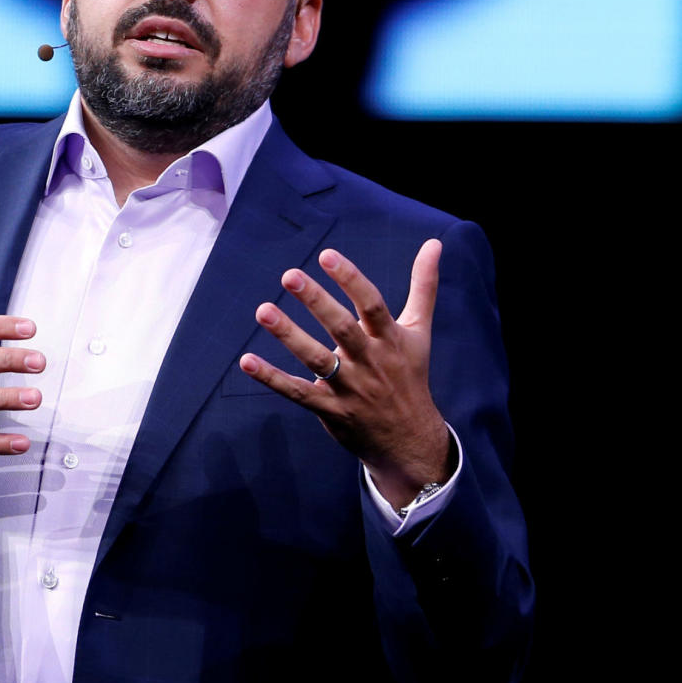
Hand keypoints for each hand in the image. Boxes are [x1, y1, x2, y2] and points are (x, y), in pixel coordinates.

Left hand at [239, 240, 449, 509]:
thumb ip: (423, 285)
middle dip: (316, 301)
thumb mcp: (419, 329)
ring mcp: (349, 387)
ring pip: (317, 360)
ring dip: (289, 335)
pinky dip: (272, 378)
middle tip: (290, 275)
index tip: (326, 255)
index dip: (350, 279)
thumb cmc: (410, 375)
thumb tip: (434, 243)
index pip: (371, 304)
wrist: (410, 439)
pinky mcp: (331, 409)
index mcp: (390, 339)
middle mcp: (370, 362)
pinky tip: (247, 361)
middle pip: (342, 329)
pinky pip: (298, 392)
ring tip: (264, 310)